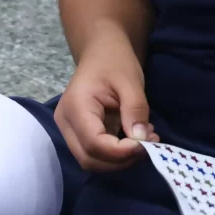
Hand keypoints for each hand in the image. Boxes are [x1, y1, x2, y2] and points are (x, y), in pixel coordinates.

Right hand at [56, 47, 150, 172]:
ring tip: (144, 141)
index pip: (94, 143)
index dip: (121, 152)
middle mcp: (66, 123)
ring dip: (120, 160)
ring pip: (92, 162)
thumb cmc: (114, 61)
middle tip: (148, 146)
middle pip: (89, 159)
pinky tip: (135, 140)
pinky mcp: (79, 135)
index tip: (147, 144)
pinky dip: (117, 155)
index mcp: (76, 107)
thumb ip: (135, 109)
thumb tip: (141, 140)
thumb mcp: (130, 81)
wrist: (101, 52)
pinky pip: (96, 154)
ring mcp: (69, 131)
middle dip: (121, 160)